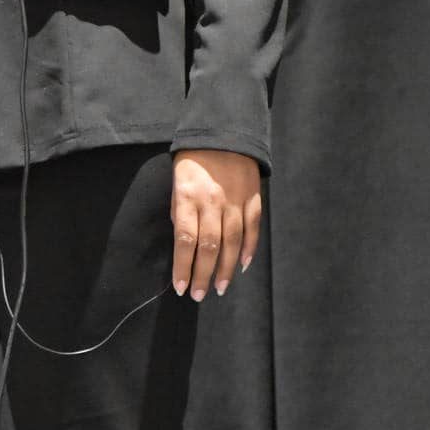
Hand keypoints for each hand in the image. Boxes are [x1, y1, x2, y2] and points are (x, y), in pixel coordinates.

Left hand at [170, 149, 262, 299]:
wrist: (224, 133)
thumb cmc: (193, 162)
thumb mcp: (176, 184)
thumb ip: (180, 213)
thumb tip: (184, 245)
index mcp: (188, 197)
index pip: (185, 239)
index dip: (183, 266)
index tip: (180, 287)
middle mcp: (212, 201)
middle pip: (208, 246)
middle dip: (203, 275)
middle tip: (198, 295)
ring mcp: (235, 200)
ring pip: (232, 243)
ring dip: (225, 269)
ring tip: (219, 289)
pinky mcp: (253, 199)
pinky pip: (252, 229)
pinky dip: (248, 250)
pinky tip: (241, 266)